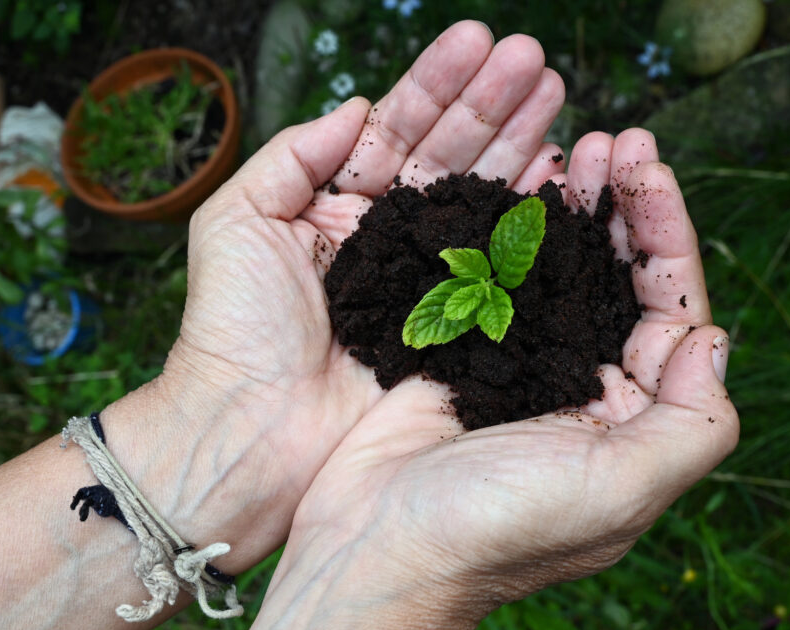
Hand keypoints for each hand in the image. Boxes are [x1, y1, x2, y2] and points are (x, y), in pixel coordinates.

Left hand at [105, 20, 566, 566]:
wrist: (253, 428)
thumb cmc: (231, 328)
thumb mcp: (236, 220)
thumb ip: (293, 154)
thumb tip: (357, 106)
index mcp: (337, 204)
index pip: (397, 129)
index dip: (438, 83)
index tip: (480, 39)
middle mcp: (389, 236)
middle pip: (450, 154)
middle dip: (493, 103)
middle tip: (536, 58)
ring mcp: (426, 280)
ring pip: (481, 197)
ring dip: (520, 142)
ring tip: (556, 90)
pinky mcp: (454, 326)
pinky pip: (499, 263)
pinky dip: (528, 217)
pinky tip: (558, 171)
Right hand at [228, 131, 739, 629]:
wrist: (376, 550)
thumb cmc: (495, 530)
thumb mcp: (620, 490)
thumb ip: (692, 423)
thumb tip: (712, 339)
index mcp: (635, 420)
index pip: (671, 310)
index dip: (668, 236)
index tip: (649, 172)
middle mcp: (586, 390)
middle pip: (621, 280)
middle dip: (626, 207)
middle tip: (618, 141)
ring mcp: (523, 367)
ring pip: (561, 270)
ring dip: (574, 208)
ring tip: (576, 148)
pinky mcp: (466, 353)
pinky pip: (499, 277)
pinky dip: (511, 230)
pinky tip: (515, 188)